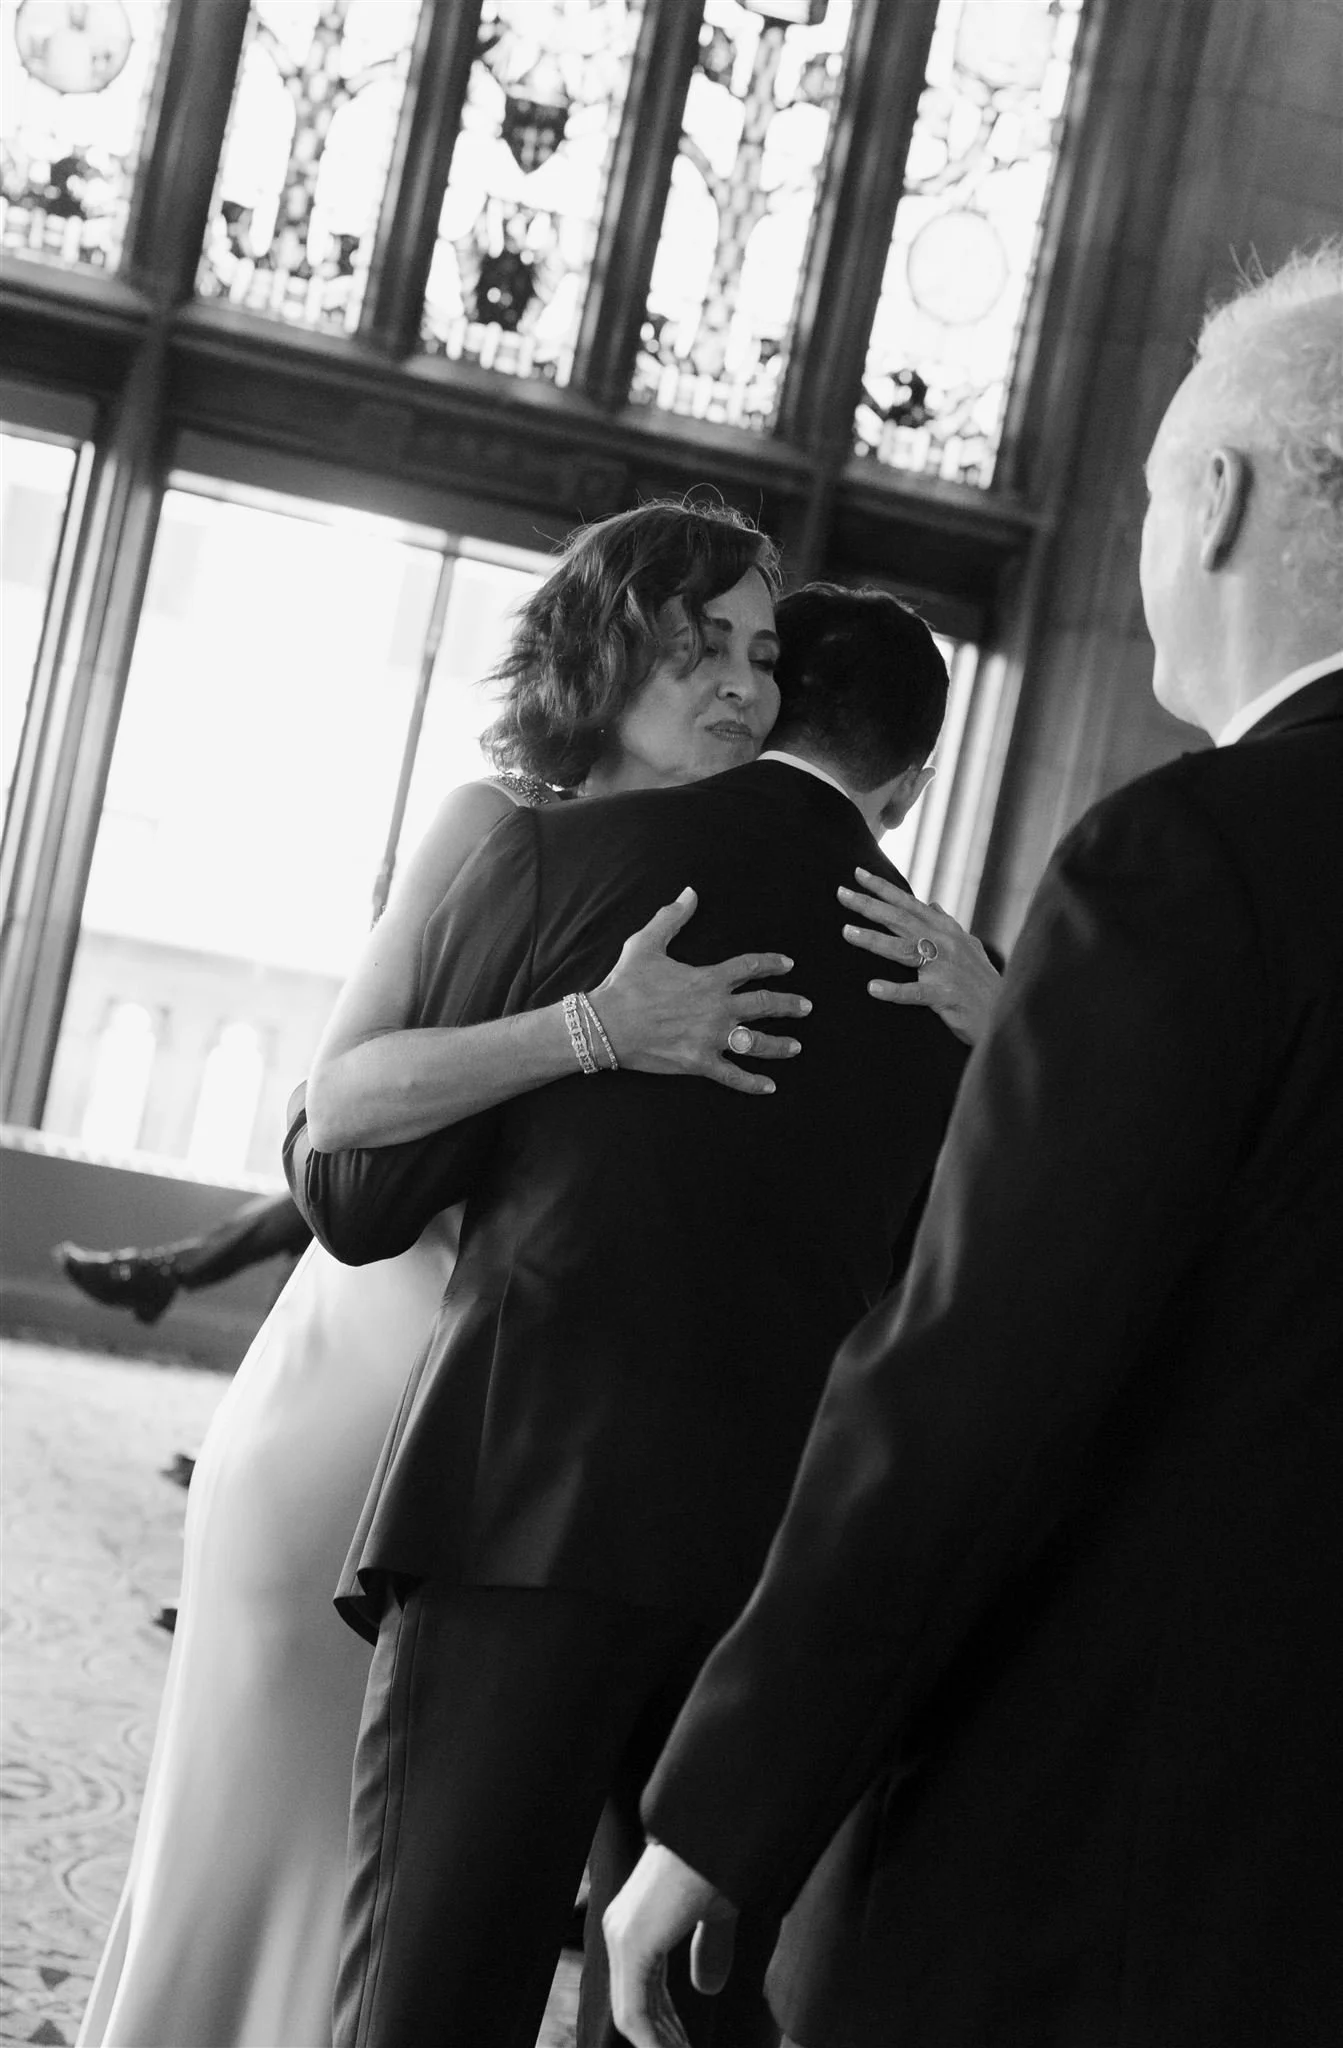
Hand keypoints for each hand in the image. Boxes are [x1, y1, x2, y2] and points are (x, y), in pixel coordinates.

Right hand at [593, 888, 811, 1096]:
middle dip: (789, 1005)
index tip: (787, 965)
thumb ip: (672, 917)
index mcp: (709, 979)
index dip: (772, 964)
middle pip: (764, 1005)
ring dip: (780, 1045)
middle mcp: (717, 1008)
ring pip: (756, 1042)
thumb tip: (689, 893)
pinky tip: (769, 1086)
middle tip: (805, 1007)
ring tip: (796, 1047)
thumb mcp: (646, 944)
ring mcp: (710, 1038)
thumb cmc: (626, 984)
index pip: (750, 967)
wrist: (606, 1023)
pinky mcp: (699, 1062)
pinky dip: (752, 1083)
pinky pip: (733, 1075)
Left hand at [604, 1842, 736, 2046]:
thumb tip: (707, 1989)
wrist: (717, 1832)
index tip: (688, 2047)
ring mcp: (623, 1938)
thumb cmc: (718, 1861)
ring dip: (662, 2044)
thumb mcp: (715, 1915)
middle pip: (637, 2007)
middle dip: (665, 2039)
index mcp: (636, 1923)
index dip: (667, 2027)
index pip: (644, 1992)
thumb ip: (708, 1950)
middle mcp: (621, 1931)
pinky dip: (656, 2041)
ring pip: (633, 2015)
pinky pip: (635, 2011)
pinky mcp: (633, 1944)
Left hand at [839, 867, 1001, 1046]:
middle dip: (869, 905)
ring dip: (873, 940)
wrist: (1004, 1013)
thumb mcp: (968, 946)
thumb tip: (931, 905)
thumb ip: (946, 925)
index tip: (858, 873)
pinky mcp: (945, 997)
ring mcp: (945, 969)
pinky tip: (873, 988)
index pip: (909, 904)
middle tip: (841, 893)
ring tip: (846, 932)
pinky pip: (915, 993)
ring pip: (903, 950)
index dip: (883, 888)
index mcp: (946, 931)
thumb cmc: (981, 982)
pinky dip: (894, 990)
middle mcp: (945, 944)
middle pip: (900, 920)